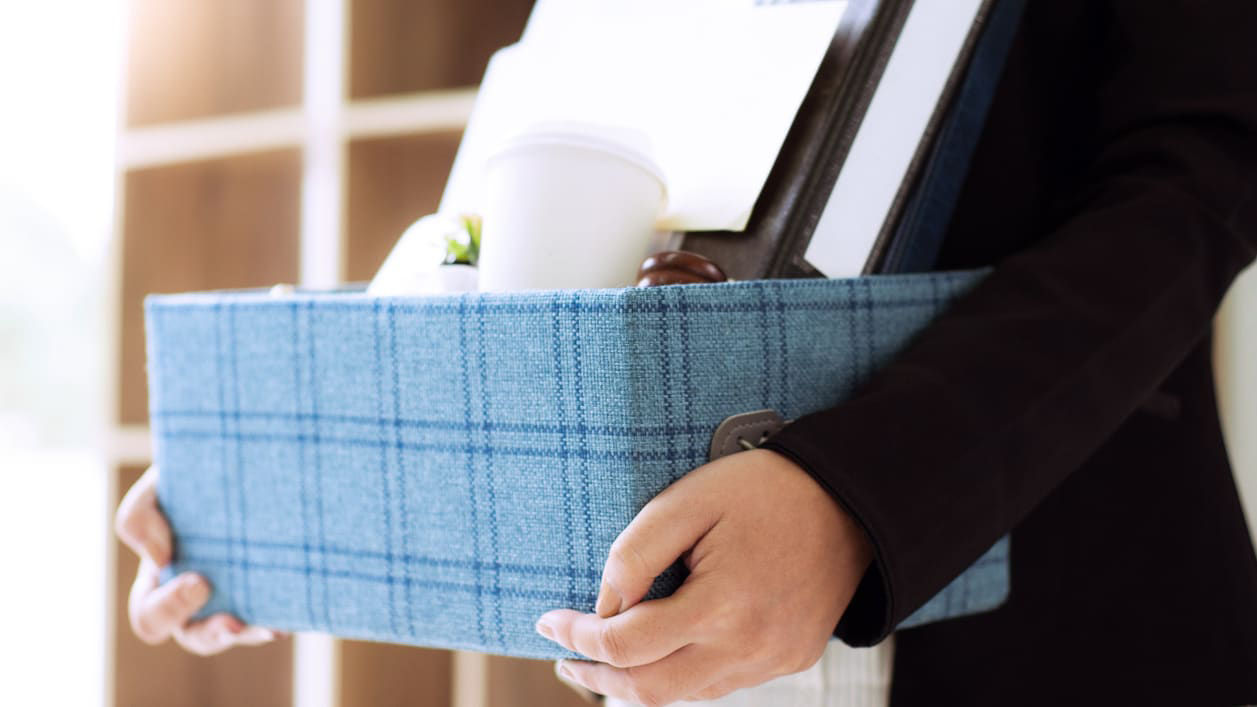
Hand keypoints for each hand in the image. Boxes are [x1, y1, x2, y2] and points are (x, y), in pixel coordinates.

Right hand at [114, 466, 277, 654]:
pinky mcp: (270, 590)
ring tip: (271, 630)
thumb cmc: (192, 476)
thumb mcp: (159, 485)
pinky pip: (272, 617)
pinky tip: (291, 617)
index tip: (199, 581)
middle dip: (211, 633)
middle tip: (233, 618)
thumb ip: (139, 515)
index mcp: (161, 579)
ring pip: (238, 633)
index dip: (169, 609)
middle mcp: (197, 597)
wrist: (244, 459)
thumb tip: (160, 559)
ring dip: (251, 635)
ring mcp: (235, 596)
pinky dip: (281, 619)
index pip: (150, 616)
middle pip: (195, 636)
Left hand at [535, 449, 872, 705]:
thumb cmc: (765, 490)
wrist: (852, 500)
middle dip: (597, 675)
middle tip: (566, 656)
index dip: (577, 636)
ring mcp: (772, 660)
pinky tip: (663, 651)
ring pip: (685, 695)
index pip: (626, 645)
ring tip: (604, 658)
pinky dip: (681, 676)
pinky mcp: (790, 659)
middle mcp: (749, 647)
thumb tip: (602, 608)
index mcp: (722, 605)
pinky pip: (721, 685)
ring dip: (638, 682)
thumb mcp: (688, 500)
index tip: (548, 620)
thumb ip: (635, 554)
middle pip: (650, 690)